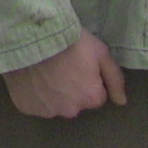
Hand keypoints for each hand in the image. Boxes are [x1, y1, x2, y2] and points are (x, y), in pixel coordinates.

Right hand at [2, 31, 127, 118]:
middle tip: (61, 65)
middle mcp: (71, 110)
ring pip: (54, 103)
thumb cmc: (68, 41)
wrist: (31, 36)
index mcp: (91, 98)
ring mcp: (47, 111)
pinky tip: (31, 76)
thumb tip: (121, 101)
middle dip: (71, 88)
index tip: (78, 65)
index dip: (88, 79)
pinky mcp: (26, 107)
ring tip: (44, 68)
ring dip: (52, 91)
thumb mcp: (99, 52)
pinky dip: (34, 93)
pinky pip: (34, 103)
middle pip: (75, 101)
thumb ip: (114, 78)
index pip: (96, 95)